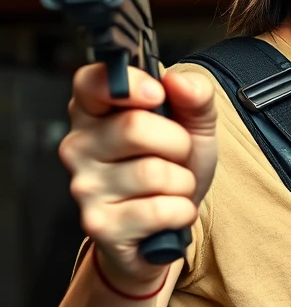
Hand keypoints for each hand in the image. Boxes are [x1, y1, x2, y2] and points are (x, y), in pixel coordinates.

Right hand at [60, 63, 217, 289]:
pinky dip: (181, 211)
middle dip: (178, 144)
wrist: (168, 225)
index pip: (92, 82)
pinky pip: (160, 210)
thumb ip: (194, 95)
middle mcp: (79, 146)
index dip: (131, 84)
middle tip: (176, 157)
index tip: (158, 94)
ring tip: (171, 187)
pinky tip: (169, 213)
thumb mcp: (195, 125)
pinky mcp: (100, 225)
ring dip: (182, 182)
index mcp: (94, 111)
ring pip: (153, 173)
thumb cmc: (172, 166)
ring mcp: (85, 188)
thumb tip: (179, 81)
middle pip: (135, 127)